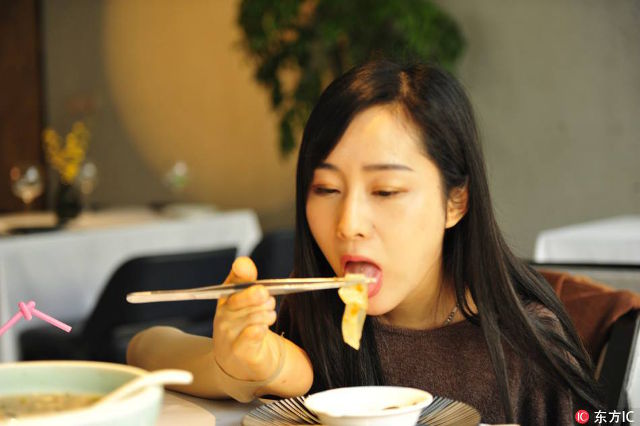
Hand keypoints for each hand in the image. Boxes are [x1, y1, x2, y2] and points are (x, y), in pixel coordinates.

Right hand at [212, 257, 278, 381]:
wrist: (238, 363)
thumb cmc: (243, 326)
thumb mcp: (244, 301)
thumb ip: (246, 279)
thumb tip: (243, 262)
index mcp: (224, 298)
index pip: (236, 280)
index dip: (247, 277)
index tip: (260, 284)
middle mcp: (222, 315)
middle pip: (256, 294)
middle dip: (268, 299)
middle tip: (268, 305)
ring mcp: (228, 334)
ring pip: (260, 313)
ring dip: (269, 316)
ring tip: (265, 321)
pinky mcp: (238, 351)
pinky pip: (254, 331)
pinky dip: (261, 329)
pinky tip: (260, 330)